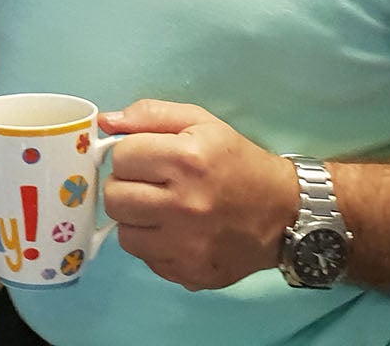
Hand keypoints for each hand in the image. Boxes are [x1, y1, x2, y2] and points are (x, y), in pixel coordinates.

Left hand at [97, 99, 295, 290]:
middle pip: (115, 198)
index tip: (146, 158)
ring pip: (124, 233)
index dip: (130, 154)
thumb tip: (105, 121)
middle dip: (125, 186)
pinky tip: (175, 231)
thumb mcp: (201, 123)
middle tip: (148, 184)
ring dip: (136, 219)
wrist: (283, 212)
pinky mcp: (189, 273)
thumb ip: (151, 115)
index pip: (121, 157)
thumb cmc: (238, 162)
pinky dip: (153, 244)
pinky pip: (146, 259)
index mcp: (188, 160)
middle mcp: (185, 205)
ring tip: (160, 208)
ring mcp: (187, 245)